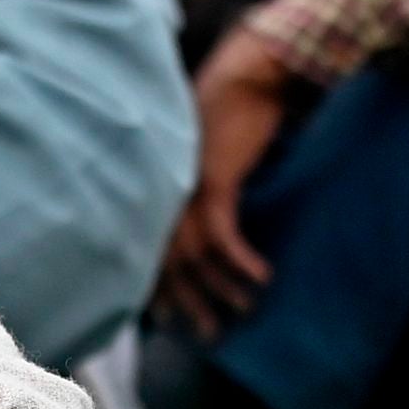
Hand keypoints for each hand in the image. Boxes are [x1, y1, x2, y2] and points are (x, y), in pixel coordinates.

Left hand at [152, 24, 306, 333]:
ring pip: (195, 259)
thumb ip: (198, 186)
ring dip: (222, 289)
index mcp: (157, 187)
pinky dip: (240, 263)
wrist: (247, 74)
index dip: (157, 290)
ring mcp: (183, 189)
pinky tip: (261, 277)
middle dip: (188, 305)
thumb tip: (205, 219)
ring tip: (247, 310)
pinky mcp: (212, 182)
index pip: (147, 251)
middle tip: (211, 334)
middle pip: (166, 265)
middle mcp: (162, 193)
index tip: (169, 321)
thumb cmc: (232, 108)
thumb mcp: (206, 154)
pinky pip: (223, 239)